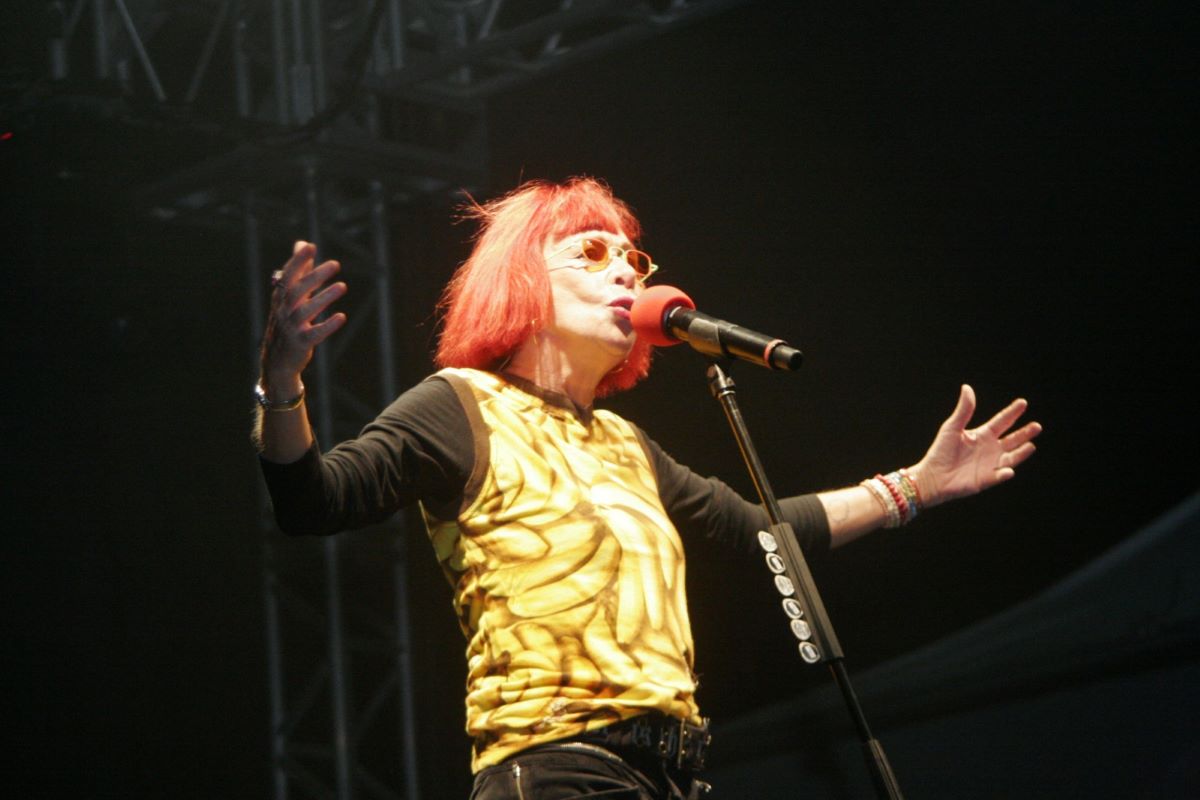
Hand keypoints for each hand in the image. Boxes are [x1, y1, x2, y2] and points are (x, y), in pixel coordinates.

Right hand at [260, 241, 346, 386]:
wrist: (277, 359)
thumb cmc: (287, 321)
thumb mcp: (290, 295)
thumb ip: (299, 269)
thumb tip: (303, 243)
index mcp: (281, 297)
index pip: (288, 275)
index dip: (298, 261)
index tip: (310, 246)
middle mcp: (284, 310)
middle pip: (297, 290)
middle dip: (315, 276)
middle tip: (335, 264)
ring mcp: (291, 327)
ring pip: (305, 310)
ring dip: (324, 297)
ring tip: (343, 286)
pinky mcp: (301, 343)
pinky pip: (313, 334)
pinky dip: (327, 326)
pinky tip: (341, 317)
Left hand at [910, 384, 1041, 506]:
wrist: (932, 476)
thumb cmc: (940, 451)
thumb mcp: (952, 427)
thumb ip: (964, 410)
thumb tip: (967, 388)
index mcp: (983, 434)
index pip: (1002, 421)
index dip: (1012, 412)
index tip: (1023, 402)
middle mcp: (990, 449)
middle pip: (1012, 439)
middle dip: (1025, 433)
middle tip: (1037, 426)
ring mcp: (990, 464)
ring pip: (1011, 457)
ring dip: (1021, 453)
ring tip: (1031, 446)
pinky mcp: (986, 479)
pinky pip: (998, 476)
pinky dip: (1004, 473)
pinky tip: (1008, 470)